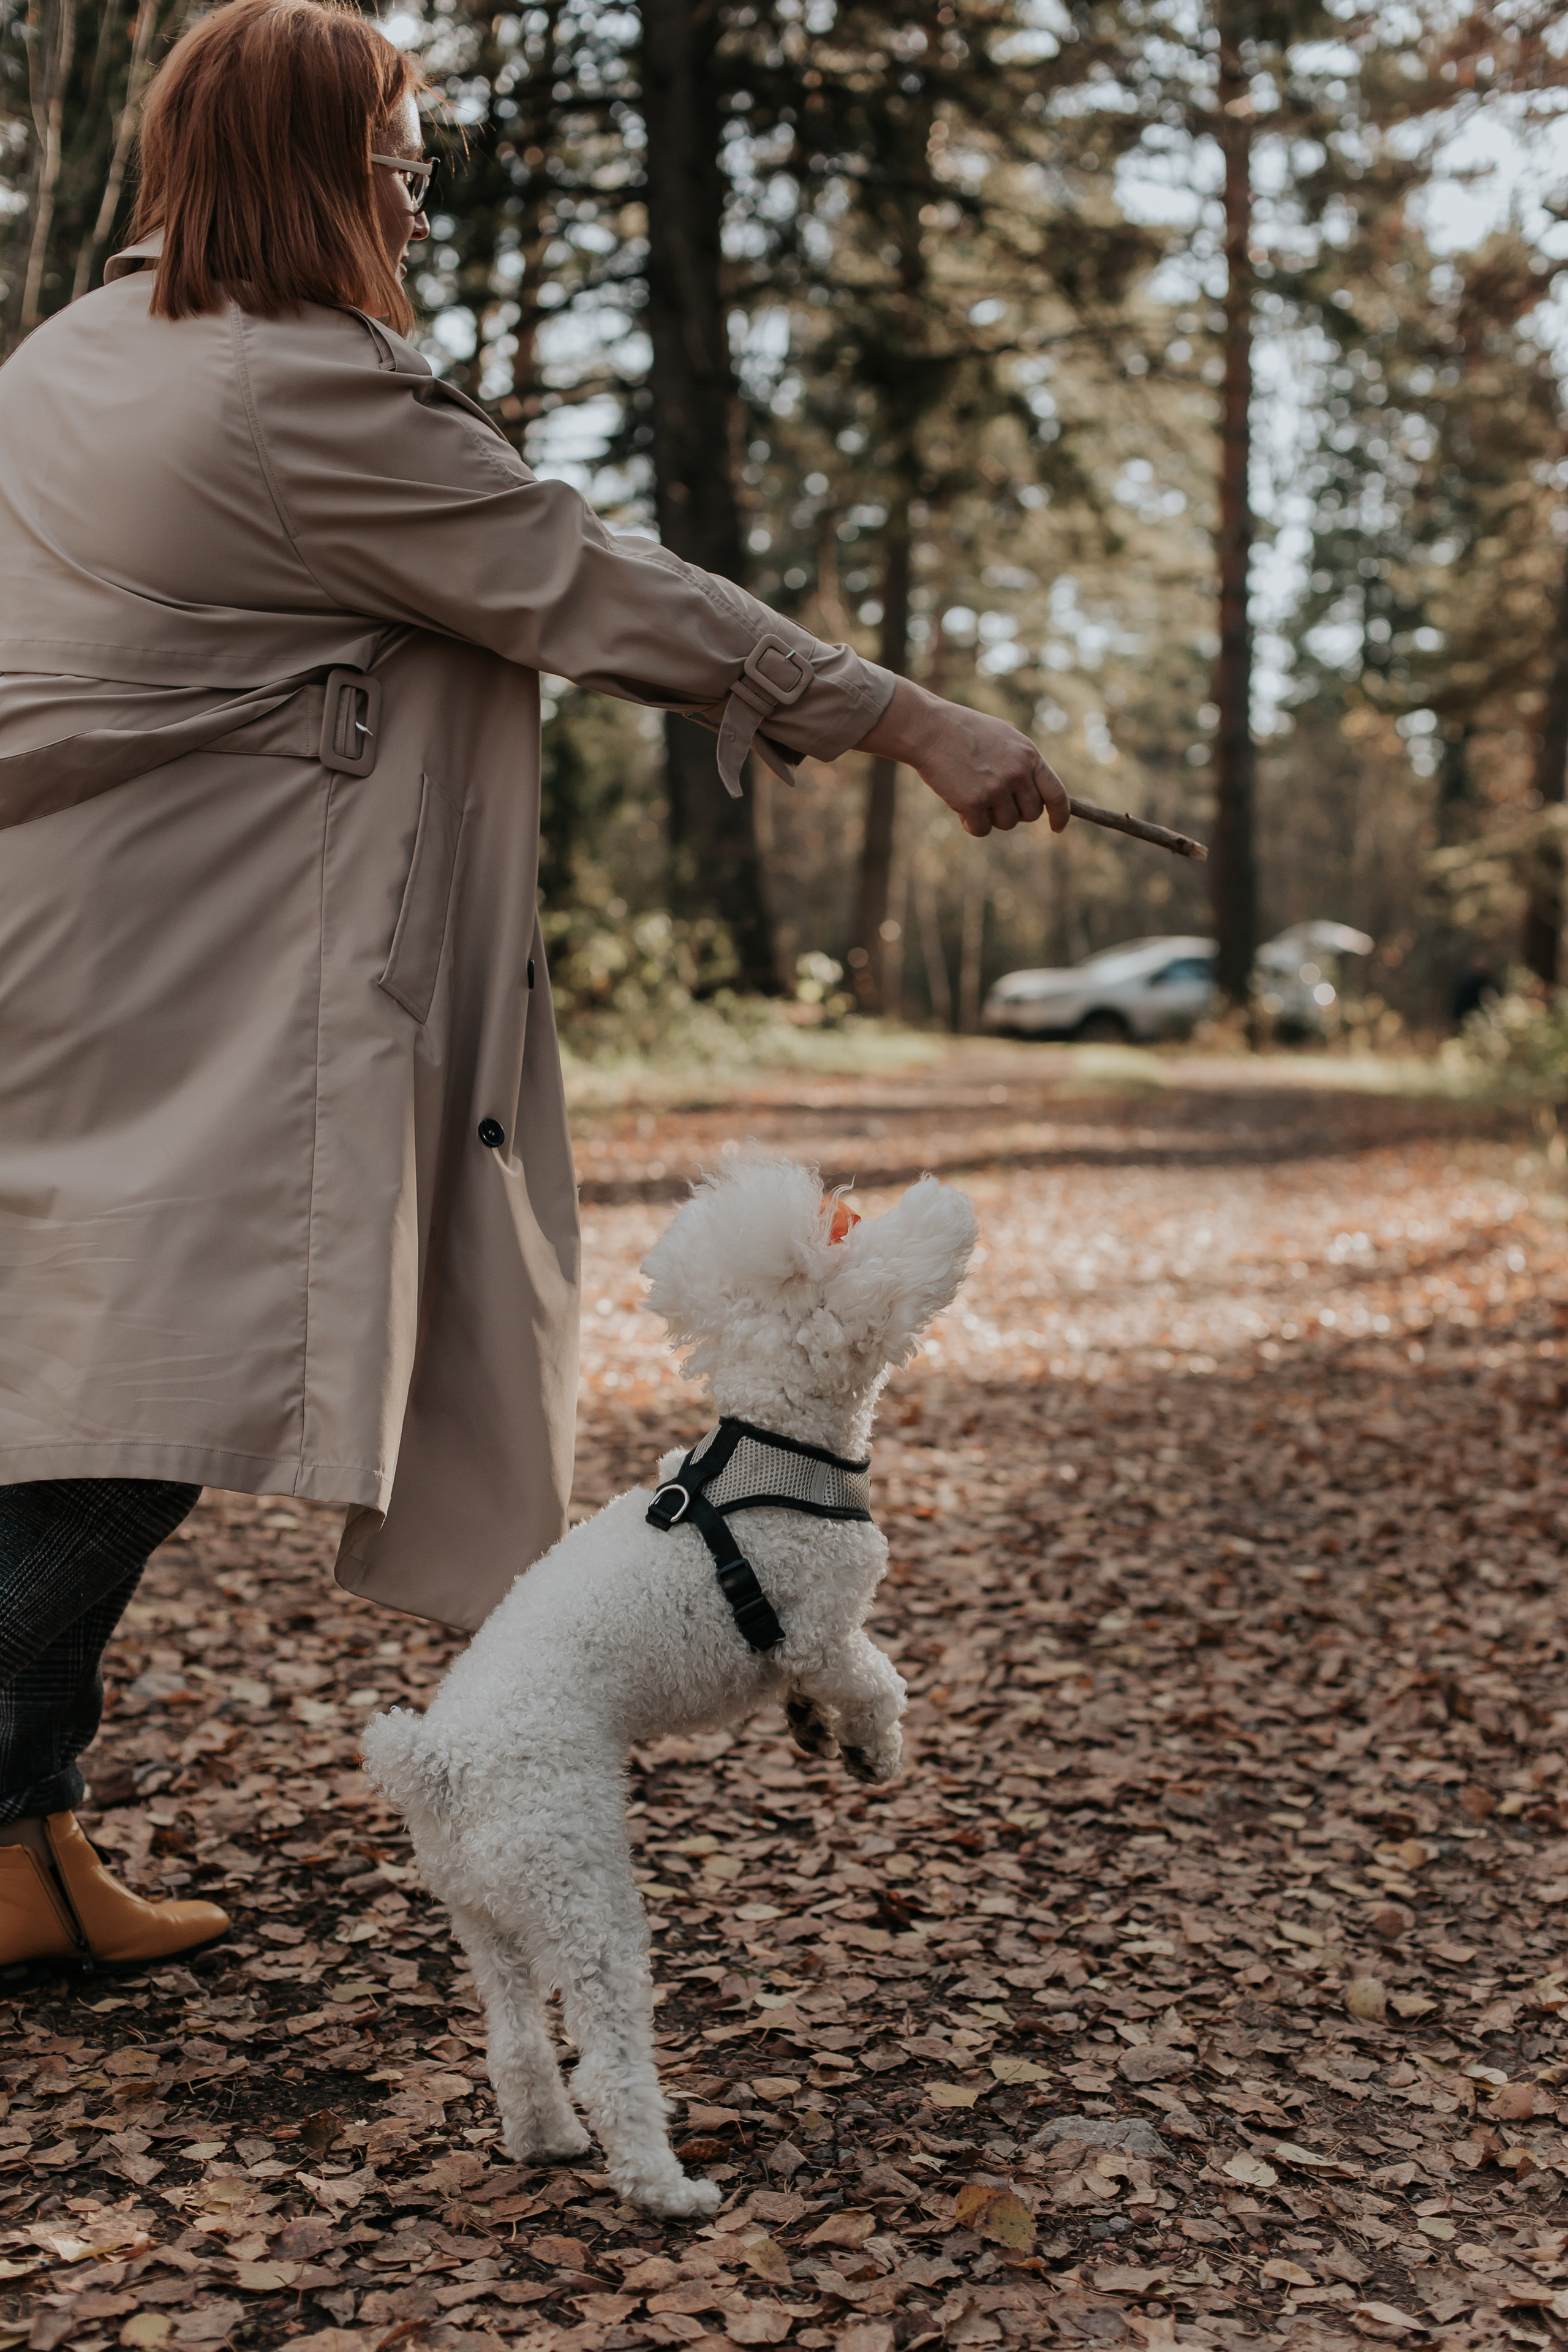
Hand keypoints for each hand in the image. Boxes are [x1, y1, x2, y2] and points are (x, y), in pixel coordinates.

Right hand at [853, 676, 1070, 838]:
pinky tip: (960, 807)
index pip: (1056, 793)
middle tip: (994, 800)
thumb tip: (1036, 795)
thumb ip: (1022, 764)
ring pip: (1007, 823)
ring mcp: (996, 789)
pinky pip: (982, 830)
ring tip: (973, 794)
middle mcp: (1018, 773)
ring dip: (991, 817)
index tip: (1057, 828)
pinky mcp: (973, 803)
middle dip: (1015, 812)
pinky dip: (971, 824)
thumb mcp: (1003, 738)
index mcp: (1029, 756)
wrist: (930, 728)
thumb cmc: (964, 732)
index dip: (1060, 815)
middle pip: (1031, 813)